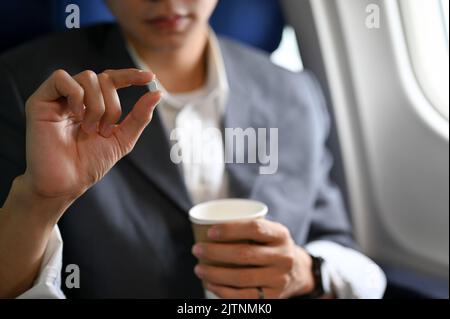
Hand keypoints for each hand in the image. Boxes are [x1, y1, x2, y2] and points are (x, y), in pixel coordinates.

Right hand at [21, 68, 160, 205]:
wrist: (67, 182)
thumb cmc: (91, 163)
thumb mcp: (122, 138)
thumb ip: (139, 116)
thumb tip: (157, 93)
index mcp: (93, 104)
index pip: (112, 79)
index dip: (130, 75)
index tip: (150, 77)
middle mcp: (76, 98)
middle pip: (104, 79)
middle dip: (112, 105)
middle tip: (103, 130)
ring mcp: (58, 98)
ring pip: (87, 77)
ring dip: (97, 105)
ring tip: (89, 129)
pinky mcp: (40, 101)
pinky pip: (61, 78)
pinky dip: (76, 95)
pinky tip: (77, 116)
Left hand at [192, 219, 314, 298]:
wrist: (297, 272)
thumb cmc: (271, 246)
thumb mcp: (269, 232)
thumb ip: (248, 226)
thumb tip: (206, 221)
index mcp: (281, 235)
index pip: (255, 228)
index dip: (230, 229)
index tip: (210, 231)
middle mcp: (283, 257)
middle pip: (245, 254)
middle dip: (215, 252)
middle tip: (197, 249)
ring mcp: (279, 279)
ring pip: (242, 278)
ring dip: (215, 274)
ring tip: (198, 268)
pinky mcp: (272, 297)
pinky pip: (243, 297)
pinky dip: (222, 291)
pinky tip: (209, 283)